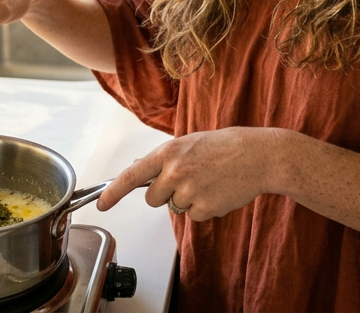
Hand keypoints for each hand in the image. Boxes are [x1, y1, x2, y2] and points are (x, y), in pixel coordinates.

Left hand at [97, 127, 279, 220]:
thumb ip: (164, 158)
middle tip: (189, 179)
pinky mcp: (204, 209)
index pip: (132, 176)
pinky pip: (194, 216)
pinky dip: (204, 208)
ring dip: (187, 200)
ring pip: (175, 208)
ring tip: (209, 181)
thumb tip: (139, 167)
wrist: (258, 155)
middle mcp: (174, 172)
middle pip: (153, 198)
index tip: (101, 205)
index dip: (113, 192)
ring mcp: (189, 192)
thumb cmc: (225, 146)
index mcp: (168, 152)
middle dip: (165, 194)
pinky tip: (218, 191)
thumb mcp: (189, 142)